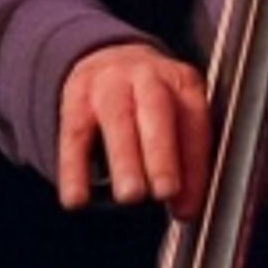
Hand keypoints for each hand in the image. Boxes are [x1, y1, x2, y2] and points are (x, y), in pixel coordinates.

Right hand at [58, 42, 210, 220]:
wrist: (110, 59)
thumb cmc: (150, 102)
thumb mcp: (176, 115)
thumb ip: (184, 158)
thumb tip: (186, 208)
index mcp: (181, 82)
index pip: (193, 122)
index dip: (193, 165)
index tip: (188, 206)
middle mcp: (147, 76)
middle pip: (157, 110)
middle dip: (162, 153)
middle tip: (166, 191)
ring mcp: (109, 84)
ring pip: (117, 118)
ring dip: (125, 159)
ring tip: (130, 196)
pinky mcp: (76, 97)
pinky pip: (74, 134)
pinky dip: (74, 168)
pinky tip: (77, 198)